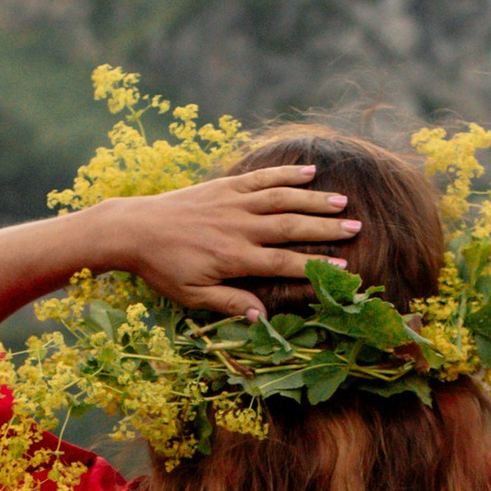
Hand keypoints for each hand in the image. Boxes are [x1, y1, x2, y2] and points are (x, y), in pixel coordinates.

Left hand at [95, 161, 361, 322]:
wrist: (133, 228)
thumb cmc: (162, 268)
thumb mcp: (192, 296)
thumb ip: (229, 303)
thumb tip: (262, 317)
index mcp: (234, 257)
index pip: (283, 262)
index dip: (315, 265)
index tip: (343, 268)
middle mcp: (239, 227)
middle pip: (290, 226)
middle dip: (325, 227)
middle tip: (356, 227)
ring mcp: (232, 203)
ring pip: (281, 198)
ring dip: (313, 198)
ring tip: (342, 200)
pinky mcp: (224, 186)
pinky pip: (260, 178)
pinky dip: (285, 174)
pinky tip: (308, 172)